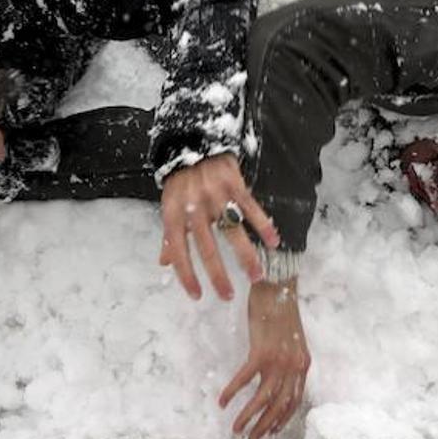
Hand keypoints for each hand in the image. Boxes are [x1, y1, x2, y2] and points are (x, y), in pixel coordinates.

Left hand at [158, 153, 279, 299]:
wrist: (194, 142)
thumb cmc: (181, 181)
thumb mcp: (169, 206)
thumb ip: (170, 235)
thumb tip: (164, 263)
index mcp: (173, 214)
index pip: (178, 251)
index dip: (186, 275)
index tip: (198, 296)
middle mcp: (193, 207)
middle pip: (207, 247)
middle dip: (218, 275)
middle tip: (228, 296)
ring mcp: (214, 195)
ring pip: (232, 231)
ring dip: (246, 256)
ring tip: (257, 276)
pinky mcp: (234, 184)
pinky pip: (251, 208)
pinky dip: (263, 226)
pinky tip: (274, 242)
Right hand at [220, 278, 310, 438]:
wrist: (277, 284)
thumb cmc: (281, 307)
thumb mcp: (292, 337)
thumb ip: (289, 357)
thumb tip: (278, 375)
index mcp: (302, 363)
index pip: (295, 400)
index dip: (283, 418)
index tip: (271, 430)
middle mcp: (293, 365)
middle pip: (280, 405)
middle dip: (265, 426)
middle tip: (251, 438)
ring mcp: (278, 359)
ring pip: (263, 399)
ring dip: (248, 416)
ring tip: (236, 428)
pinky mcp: (261, 351)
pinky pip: (244, 379)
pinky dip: (232, 392)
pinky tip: (223, 400)